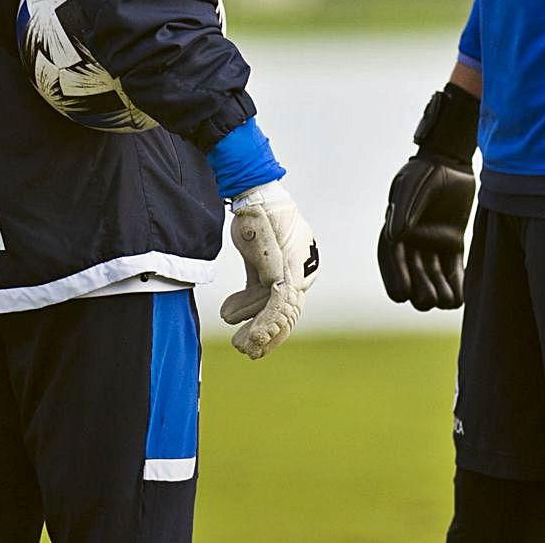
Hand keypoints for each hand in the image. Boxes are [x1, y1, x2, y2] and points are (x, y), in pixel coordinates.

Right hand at [221, 182, 318, 358]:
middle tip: (246, 348)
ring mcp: (296, 271)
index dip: (266, 323)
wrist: (256, 196)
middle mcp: (303, 272)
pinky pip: (276, 306)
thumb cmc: (256, 220)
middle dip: (266, 334)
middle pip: (287, 313)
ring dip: (261, 334)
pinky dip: (262, 324)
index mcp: (298, 267)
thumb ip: (256, 281)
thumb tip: (241, 308)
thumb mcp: (256, 256)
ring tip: (242, 346)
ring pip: (283, 314)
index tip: (247, 336)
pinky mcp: (285, 270)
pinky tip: (248, 338)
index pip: (284, 303)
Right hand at [377, 84, 478, 309]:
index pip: (391, 262)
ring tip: (447, 299)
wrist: (452, 163)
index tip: (403, 293)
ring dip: (438, 294)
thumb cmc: (426, 172)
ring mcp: (433, 246)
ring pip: (433, 280)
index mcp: (396, 231)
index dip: (394, 279)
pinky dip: (455, 287)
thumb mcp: (412, 186)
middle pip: (413, 279)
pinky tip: (459, 297)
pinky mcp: (452, 245)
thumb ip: (405, 209)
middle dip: (419, 293)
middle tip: (430, 298)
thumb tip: (396, 237)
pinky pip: (453, 273)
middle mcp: (412, 243)